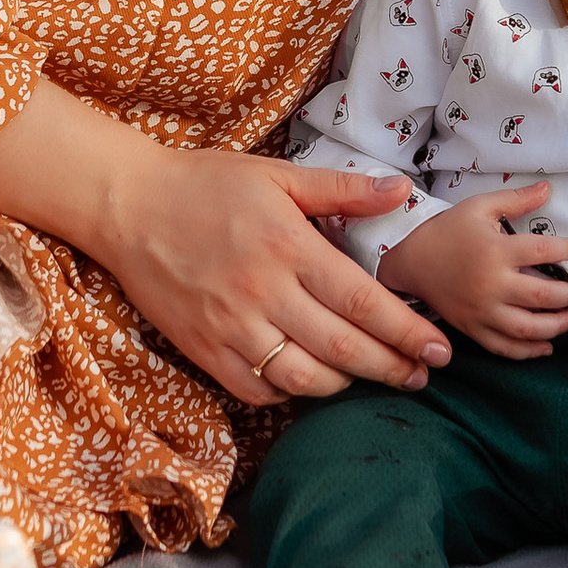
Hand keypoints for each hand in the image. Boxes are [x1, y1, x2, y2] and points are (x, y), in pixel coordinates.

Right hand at [97, 143, 452, 408]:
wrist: (128, 206)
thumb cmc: (206, 185)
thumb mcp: (277, 175)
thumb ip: (342, 190)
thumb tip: (402, 190)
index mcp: (288, 246)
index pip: (362, 302)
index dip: (406, 331)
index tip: (439, 349)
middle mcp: (263, 292)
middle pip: (343, 347)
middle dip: (392, 367)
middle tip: (423, 377)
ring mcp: (230, 326)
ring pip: (304, 377)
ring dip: (346, 385)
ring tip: (371, 378)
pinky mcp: (203, 349)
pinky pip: (257, 389)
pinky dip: (290, 392)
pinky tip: (309, 380)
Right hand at [382, 185, 567, 361]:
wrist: (410, 260)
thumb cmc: (448, 231)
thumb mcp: (479, 207)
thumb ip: (515, 200)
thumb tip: (547, 188)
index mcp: (495, 251)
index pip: (543, 251)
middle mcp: (490, 284)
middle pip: (543, 296)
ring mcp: (481, 311)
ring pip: (528, 328)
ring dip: (558, 327)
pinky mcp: (472, 329)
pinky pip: (505, 347)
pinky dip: (529, 351)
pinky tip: (547, 345)